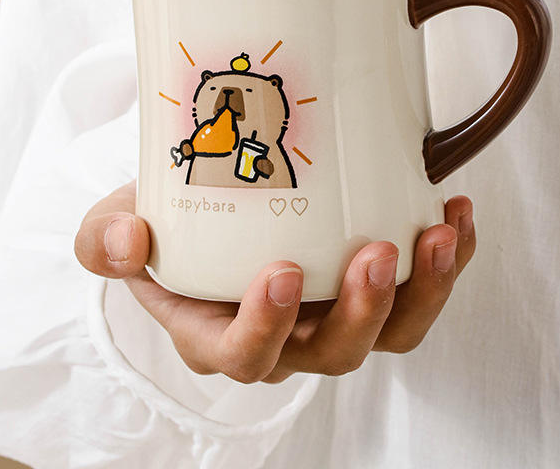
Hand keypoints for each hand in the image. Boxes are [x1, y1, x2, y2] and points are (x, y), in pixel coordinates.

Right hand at [74, 181, 475, 382]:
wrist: (206, 204)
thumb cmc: (162, 225)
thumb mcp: (116, 227)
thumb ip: (105, 240)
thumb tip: (130, 243)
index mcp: (217, 332)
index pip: (243, 355)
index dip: (266, 328)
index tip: (282, 273)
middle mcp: (284, 336)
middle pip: (334, 352)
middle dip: (362, 311)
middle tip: (375, 253)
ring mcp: (331, 312)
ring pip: (389, 331)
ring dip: (423, 290)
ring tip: (438, 234)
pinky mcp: (366, 284)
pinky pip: (417, 291)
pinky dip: (444, 261)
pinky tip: (453, 215)